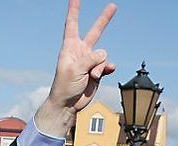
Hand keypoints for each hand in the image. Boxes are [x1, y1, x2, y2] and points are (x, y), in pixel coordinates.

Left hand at [35, 0, 116, 136]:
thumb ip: (90, 58)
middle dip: (105, 19)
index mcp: (70, 47)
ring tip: (91, 76)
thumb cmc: (64, 86)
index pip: (72, 24)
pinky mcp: (97, 71)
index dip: (74, 10)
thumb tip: (104, 55)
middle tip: (113, 5)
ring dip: (100, 66)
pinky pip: (108, 64)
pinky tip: (105, 73)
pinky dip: (107, 68)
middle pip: (95, 31)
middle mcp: (81, 51)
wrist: (68, 104)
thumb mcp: (75, 69)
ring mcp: (90, 61)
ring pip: (104, 55)